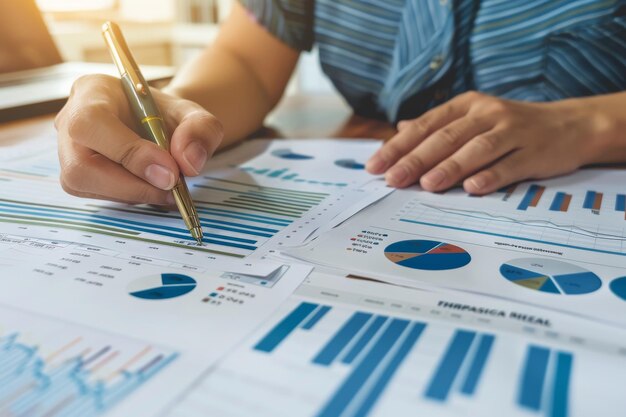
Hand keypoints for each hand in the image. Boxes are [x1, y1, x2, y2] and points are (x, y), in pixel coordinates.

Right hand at [55, 74, 222, 204]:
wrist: (158, 125)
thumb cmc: (168, 115)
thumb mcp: (194, 114)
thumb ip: (200, 130)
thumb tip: (188, 163)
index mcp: (92, 91)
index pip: (92, 122)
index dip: (128, 152)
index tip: (169, 171)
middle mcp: (69, 119)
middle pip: (80, 165)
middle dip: (131, 184)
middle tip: (171, 187)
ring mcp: (67, 150)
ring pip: (84, 184)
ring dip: (133, 194)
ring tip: (167, 188)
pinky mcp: (75, 176)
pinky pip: (95, 195)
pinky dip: (129, 197)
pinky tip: (152, 188)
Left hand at [366, 91, 596, 194]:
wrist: (569, 125)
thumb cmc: (509, 127)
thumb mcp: (472, 119)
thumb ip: (438, 127)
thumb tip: (400, 129)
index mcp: (467, 105)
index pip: (426, 126)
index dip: (399, 146)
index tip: (375, 165)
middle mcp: (487, 114)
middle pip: (446, 137)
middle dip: (416, 159)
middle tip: (392, 179)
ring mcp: (513, 131)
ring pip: (477, 149)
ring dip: (451, 167)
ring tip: (426, 184)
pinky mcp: (534, 151)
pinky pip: (510, 164)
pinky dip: (492, 175)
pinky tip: (473, 187)